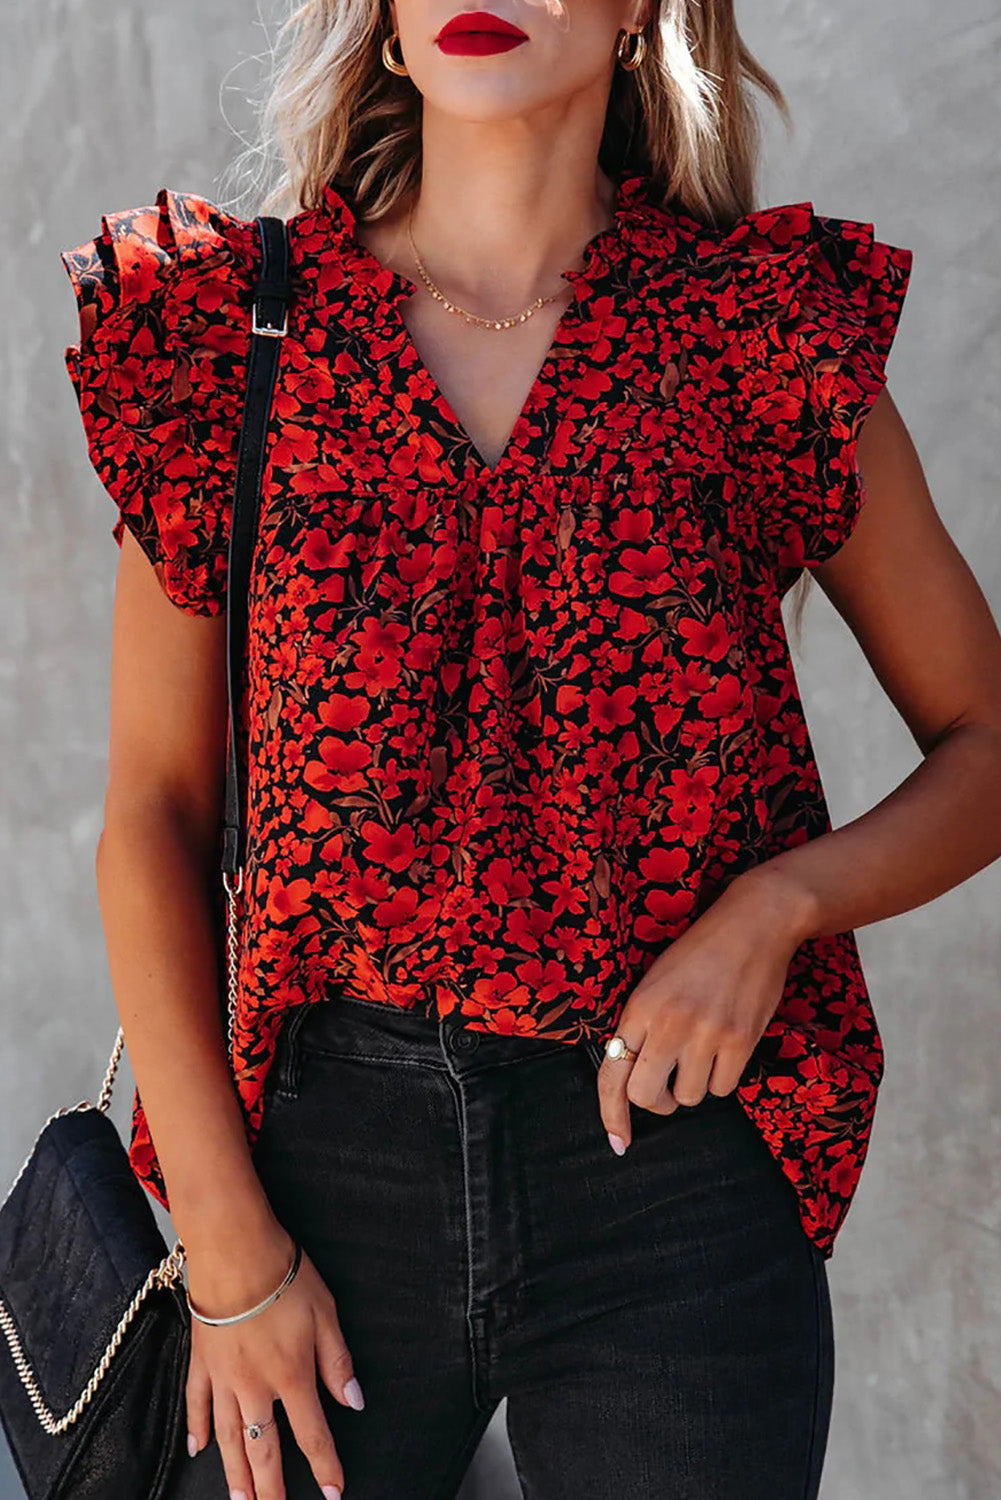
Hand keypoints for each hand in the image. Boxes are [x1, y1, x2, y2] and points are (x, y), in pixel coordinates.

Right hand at [184, 1218, 361, 1499]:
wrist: (235, 1250)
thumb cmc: (284, 1276)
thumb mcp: (326, 1313)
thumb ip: (338, 1361)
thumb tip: (353, 1401)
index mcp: (291, 1376)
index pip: (312, 1433)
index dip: (325, 1465)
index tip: (334, 1492)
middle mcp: (255, 1386)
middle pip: (264, 1449)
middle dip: (272, 1488)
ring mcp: (223, 1377)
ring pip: (229, 1437)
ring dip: (236, 1472)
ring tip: (240, 1499)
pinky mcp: (201, 1360)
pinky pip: (196, 1404)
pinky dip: (196, 1429)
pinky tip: (198, 1449)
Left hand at [596, 864, 814, 1151]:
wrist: (755, 923)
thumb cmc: (702, 951)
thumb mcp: (656, 979)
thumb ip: (643, 1024)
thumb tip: (634, 1075)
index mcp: (639, 1006)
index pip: (612, 1073)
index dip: (611, 1114)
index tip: (617, 1141)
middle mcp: (667, 1023)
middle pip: (648, 1096)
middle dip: (658, 1102)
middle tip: (668, 1090)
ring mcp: (705, 1033)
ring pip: (690, 1096)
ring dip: (695, 1084)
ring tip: (705, 1049)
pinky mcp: (740, 1040)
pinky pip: (724, 1088)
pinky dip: (723, 1077)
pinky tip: (727, 1046)